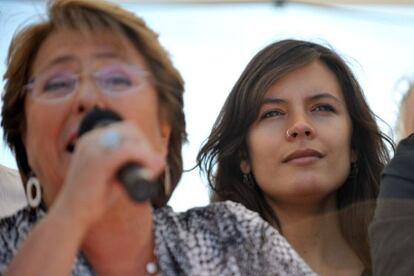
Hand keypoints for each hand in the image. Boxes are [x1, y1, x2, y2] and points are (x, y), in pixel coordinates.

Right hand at [50, 121, 164, 232]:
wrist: (71, 217)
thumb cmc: (93, 199)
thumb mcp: (114, 177)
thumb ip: (133, 166)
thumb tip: (161, 159)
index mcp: (91, 140)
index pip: (126, 128)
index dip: (141, 141)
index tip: (147, 160)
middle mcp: (91, 140)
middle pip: (131, 129)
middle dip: (145, 145)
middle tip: (151, 166)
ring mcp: (93, 149)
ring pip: (131, 138)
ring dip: (146, 152)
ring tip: (150, 169)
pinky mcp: (98, 162)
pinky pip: (129, 151)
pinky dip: (143, 158)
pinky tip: (149, 170)